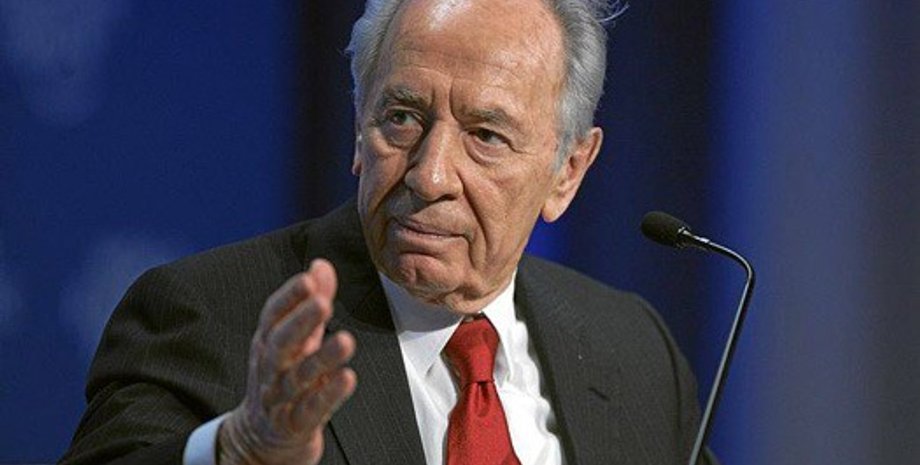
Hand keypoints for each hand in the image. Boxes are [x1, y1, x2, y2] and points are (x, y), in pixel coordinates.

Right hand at [218, 259, 356, 464]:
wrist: (260, 438)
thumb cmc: (281, 378)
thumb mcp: (294, 339)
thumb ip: (310, 302)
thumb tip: (321, 265)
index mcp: (267, 342)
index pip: (272, 315)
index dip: (290, 297)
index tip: (308, 279)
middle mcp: (269, 367)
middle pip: (281, 342)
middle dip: (301, 321)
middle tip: (323, 303)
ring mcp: (279, 397)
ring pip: (298, 376)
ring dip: (322, 358)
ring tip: (346, 341)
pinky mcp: (294, 424)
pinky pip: (311, 409)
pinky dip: (329, 395)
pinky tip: (347, 378)